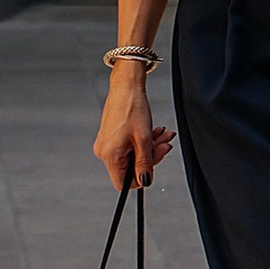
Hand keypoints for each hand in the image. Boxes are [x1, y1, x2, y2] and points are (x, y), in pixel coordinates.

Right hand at [93, 62, 171, 190]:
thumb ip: (145, 164)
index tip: (155, 162)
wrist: (126, 85)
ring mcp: (107, 144)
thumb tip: (145, 182)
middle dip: (151, 156)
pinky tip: (153, 131)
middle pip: (131, 167)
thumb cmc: (132, 107)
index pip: (124, 183)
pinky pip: (128, 146)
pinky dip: (142, 141)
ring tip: (162, 134)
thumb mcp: (144, 139)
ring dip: (150, 147)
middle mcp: (104, 152)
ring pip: (132, 155)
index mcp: (110, 156)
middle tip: (165, 143)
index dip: (142, 177)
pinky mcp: (111, 137)